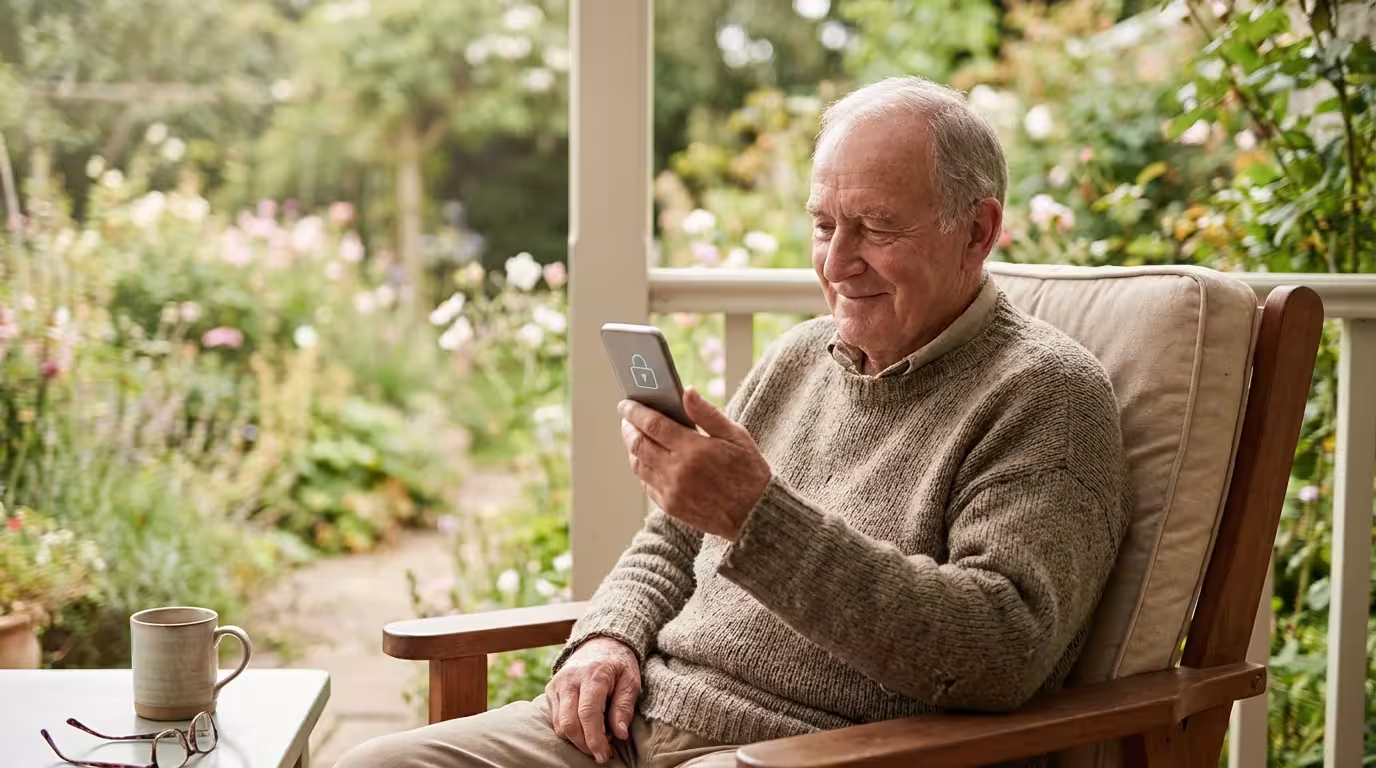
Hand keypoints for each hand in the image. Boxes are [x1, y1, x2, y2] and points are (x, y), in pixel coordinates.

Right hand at [546, 636, 640, 762]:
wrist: (600, 642)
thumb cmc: (619, 664)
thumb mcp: (631, 681)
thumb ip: (624, 707)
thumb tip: (620, 734)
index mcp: (593, 675)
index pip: (588, 713)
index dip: (595, 739)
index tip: (604, 755)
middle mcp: (570, 679)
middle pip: (569, 722)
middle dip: (584, 744)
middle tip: (601, 753)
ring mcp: (557, 684)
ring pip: (559, 724)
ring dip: (576, 740)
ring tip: (596, 740)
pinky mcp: (550, 689)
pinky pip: (555, 718)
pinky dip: (569, 730)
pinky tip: (585, 730)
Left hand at [619, 387, 771, 540]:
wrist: (755, 515)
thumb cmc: (749, 471)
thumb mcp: (736, 436)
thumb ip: (707, 413)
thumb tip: (686, 392)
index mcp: (694, 449)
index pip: (653, 424)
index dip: (635, 412)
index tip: (626, 403)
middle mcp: (678, 471)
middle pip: (639, 444)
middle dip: (628, 427)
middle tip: (627, 417)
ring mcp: (672, 491)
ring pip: (638, 465)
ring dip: (632, 447)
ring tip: (636, 435)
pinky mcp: (670, 507)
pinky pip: (646, 484)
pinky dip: (642, 468)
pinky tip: (648, 458)